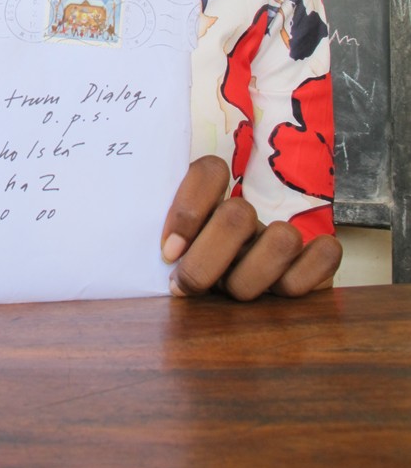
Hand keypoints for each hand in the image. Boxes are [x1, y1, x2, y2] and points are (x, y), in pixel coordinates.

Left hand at [161, 155, 342, 300]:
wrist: (234, 294)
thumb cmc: (187, 271)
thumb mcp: (168, 253)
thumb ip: (161, 245)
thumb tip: (139, 255)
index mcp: (209, 199)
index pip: (209, 172)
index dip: (188, 210)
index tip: (168, 251)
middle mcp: (245, 215)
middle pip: (237, 216)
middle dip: (207, 261)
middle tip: (184, 287)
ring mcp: (280, 236)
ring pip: (282, 238)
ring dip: (250, 278)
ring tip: (228, 295)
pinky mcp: (314, 260)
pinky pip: (328, 254)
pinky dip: (307, 275)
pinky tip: (280, 293)